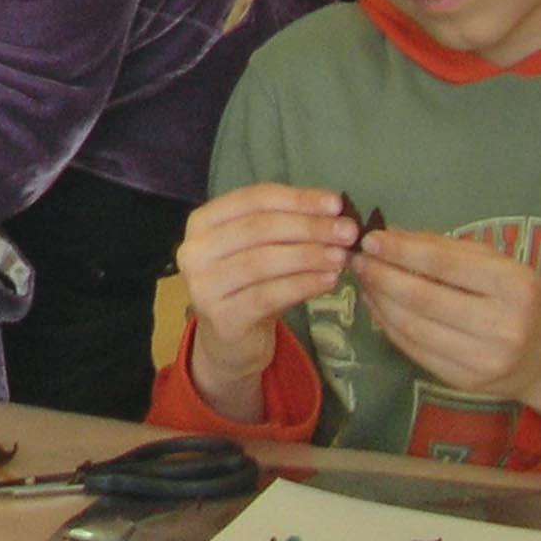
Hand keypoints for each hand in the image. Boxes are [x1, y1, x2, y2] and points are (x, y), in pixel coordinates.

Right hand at [177, 184, 354, 418]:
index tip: (336, 203)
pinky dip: (303, 286)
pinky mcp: (222, 318)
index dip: (296, 199)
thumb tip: (334, 209)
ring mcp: (203, 286)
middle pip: (257, 228)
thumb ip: (286, 224)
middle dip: (308, 227)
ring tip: (341, 256)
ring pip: (262, 262)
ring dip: (308, 256)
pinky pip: (268, 296)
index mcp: (201, 222)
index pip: (251, 199)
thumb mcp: (260, 248)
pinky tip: (329, 280)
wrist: (230, 341)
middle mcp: (193, 251)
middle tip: (347, 232)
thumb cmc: (249, 283)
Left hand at [352, 228, 540, 430]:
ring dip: (378, 301)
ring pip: (411, 327)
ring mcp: (482, 360)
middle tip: (357, 260)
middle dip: (381, 276)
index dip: (401, 251)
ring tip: (364, 280)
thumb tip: (392, 236)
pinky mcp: (464, 383)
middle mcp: (501, 326)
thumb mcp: (500, 264)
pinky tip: (378, 306)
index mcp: (514, 286)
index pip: (444, 265)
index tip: (371, 239)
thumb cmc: (526, 300)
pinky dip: (389, 326)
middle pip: (422, 299)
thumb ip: (447, 249)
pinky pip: (414, 350)